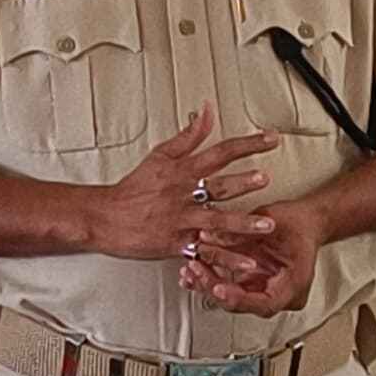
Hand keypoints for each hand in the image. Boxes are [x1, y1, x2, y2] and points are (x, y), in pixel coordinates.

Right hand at [88, 106, 279, 260]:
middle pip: (218, 186)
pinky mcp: (177, 245)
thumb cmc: (133, 188)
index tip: (271, 139)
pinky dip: (227, 260)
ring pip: (215, 221)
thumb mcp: (160, 155)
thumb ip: (189, 135)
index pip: (220, 152)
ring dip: (242, 223)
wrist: (105, 217)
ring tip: (265, 225)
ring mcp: (182, 221)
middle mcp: (184, 195)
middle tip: (265, 179)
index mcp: (183, 171)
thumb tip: (206, 111)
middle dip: (243, 183)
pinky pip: (206, 252)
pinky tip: (246, 263)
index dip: (247, 144)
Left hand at [181, 195, 327, 316]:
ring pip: (231, 298)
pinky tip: (193, 272)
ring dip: (207, 284)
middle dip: (214, 287)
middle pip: (242, 303)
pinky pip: (229, 287)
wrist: (308, 221)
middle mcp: (278, 296)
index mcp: (293, 287)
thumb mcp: (272, 223)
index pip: (263, 304)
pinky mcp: (252, 283)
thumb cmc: (299, 224)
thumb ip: (243, 233)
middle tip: (196, 270)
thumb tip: (213, 237)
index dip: (238, 298)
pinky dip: (211, 279)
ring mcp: (264, 291)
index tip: (219, 288)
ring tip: (189, 269)